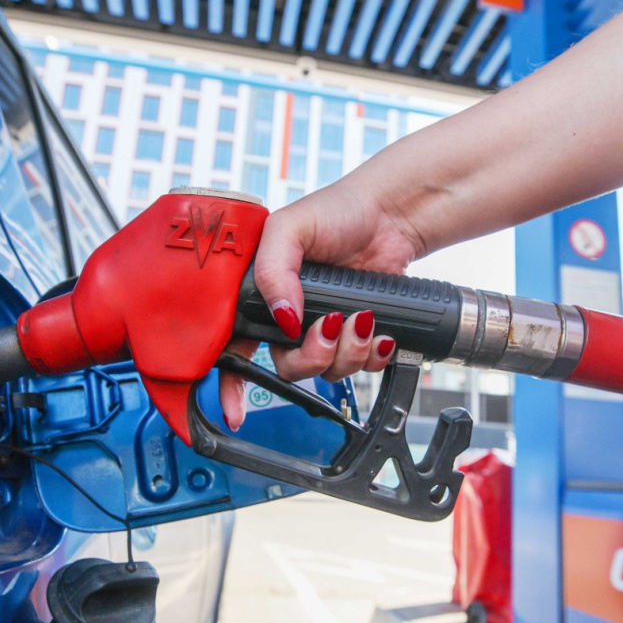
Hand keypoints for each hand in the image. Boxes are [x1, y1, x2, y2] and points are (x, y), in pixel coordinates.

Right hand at [218, 176, 422, 429]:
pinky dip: (374, 356)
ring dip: (349, 351)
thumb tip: (282, 317)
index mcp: (264, 297)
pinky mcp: (358, 336)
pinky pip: (362, 368)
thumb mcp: (290, 227)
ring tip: (363, 318)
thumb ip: (273, 270)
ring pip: (328, 371)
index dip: (231, 384)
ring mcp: (325, 330)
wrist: (391, 216)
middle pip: (290, 367)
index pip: (236, 347)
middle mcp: (291, 319)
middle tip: (330, 326)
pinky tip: (381, 333)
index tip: (234, 412)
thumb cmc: (338, 210)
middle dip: (314, 355)